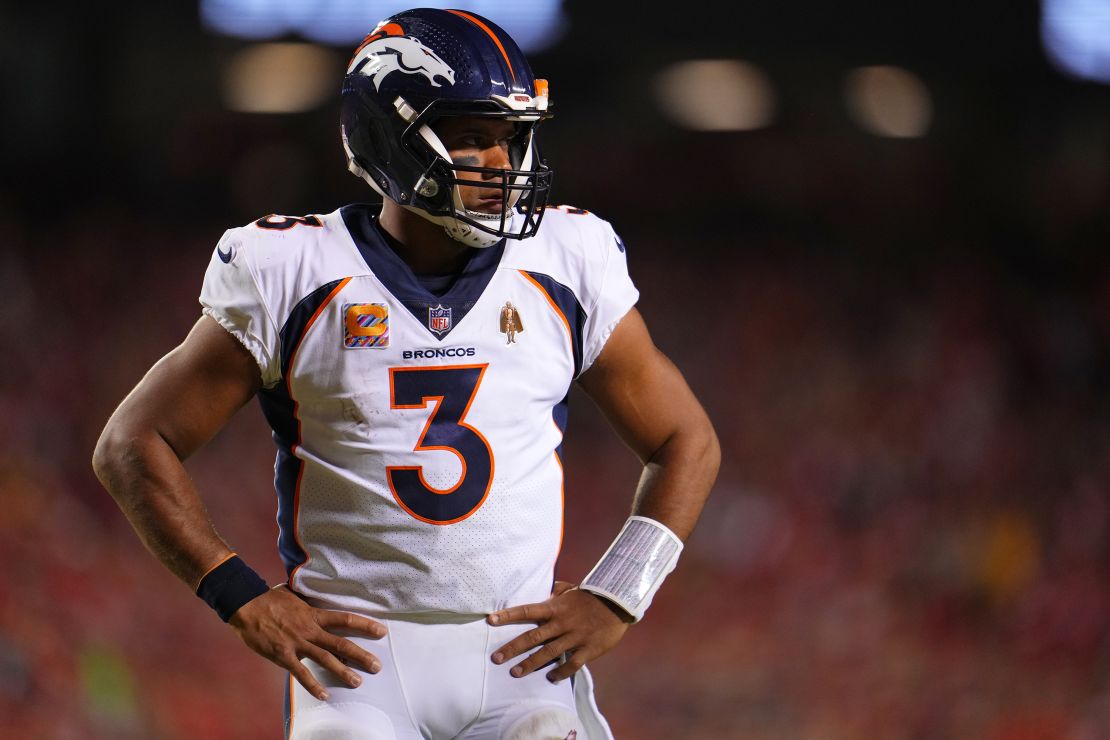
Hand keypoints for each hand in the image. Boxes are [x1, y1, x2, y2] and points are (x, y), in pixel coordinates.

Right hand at [229, 585, 386, 700]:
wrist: (247, 605)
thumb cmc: (270, 599)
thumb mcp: (296, 596)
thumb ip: (310, 602)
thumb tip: (320, 596)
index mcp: (314, 614)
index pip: (345, 619)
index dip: (365, 625)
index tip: (381, 631)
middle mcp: (310, 630)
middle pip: (341, 643)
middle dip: (361, 655)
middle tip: (377, 666)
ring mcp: (297, 643)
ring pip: (326, 659)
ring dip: (343, 672)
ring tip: (358, 682)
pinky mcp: (283, 655)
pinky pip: (301, 673)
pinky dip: (313, 685)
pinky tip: (324, 695)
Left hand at [487, 583, 630, 681]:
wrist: (618, 604)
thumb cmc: (592, 597)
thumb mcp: (573, 589)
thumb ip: (559, 590)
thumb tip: (551, 589)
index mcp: (555, 608)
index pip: (527, 611)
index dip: (508, 615)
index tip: (491, 620)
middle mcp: (561, 623)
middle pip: (532, 637)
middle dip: (513, 648)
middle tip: (496, 658)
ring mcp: (574, 637)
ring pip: (548, 653)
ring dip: (530, 664)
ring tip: (515, 673)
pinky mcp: (587, 649)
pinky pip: (571, 664)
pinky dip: (560, 672)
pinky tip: (550, 678)